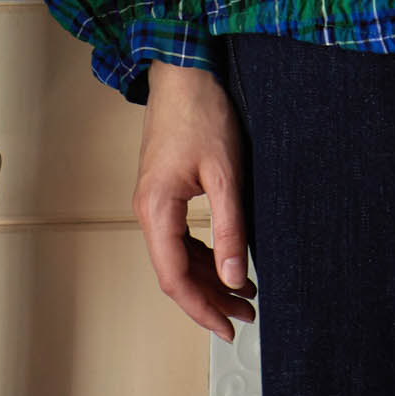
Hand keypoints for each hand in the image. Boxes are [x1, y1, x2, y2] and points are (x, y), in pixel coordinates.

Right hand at [134, 61, 256, 343]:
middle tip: (246, 314)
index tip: (228, 327)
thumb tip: (236, 276)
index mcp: (157, 210)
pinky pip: (181, 234)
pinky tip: (228, 258)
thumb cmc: (201, 111)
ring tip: (244, 291)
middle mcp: (148, 211)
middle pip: (176, 272)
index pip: (175, 278)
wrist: (184, 68)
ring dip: (209, 275)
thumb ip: (229, 226)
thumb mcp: (225, 172)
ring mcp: (154, 200)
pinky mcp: (165, 188)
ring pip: (179, 255)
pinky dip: (204, 252)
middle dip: (211, 297)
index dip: (202, 308)